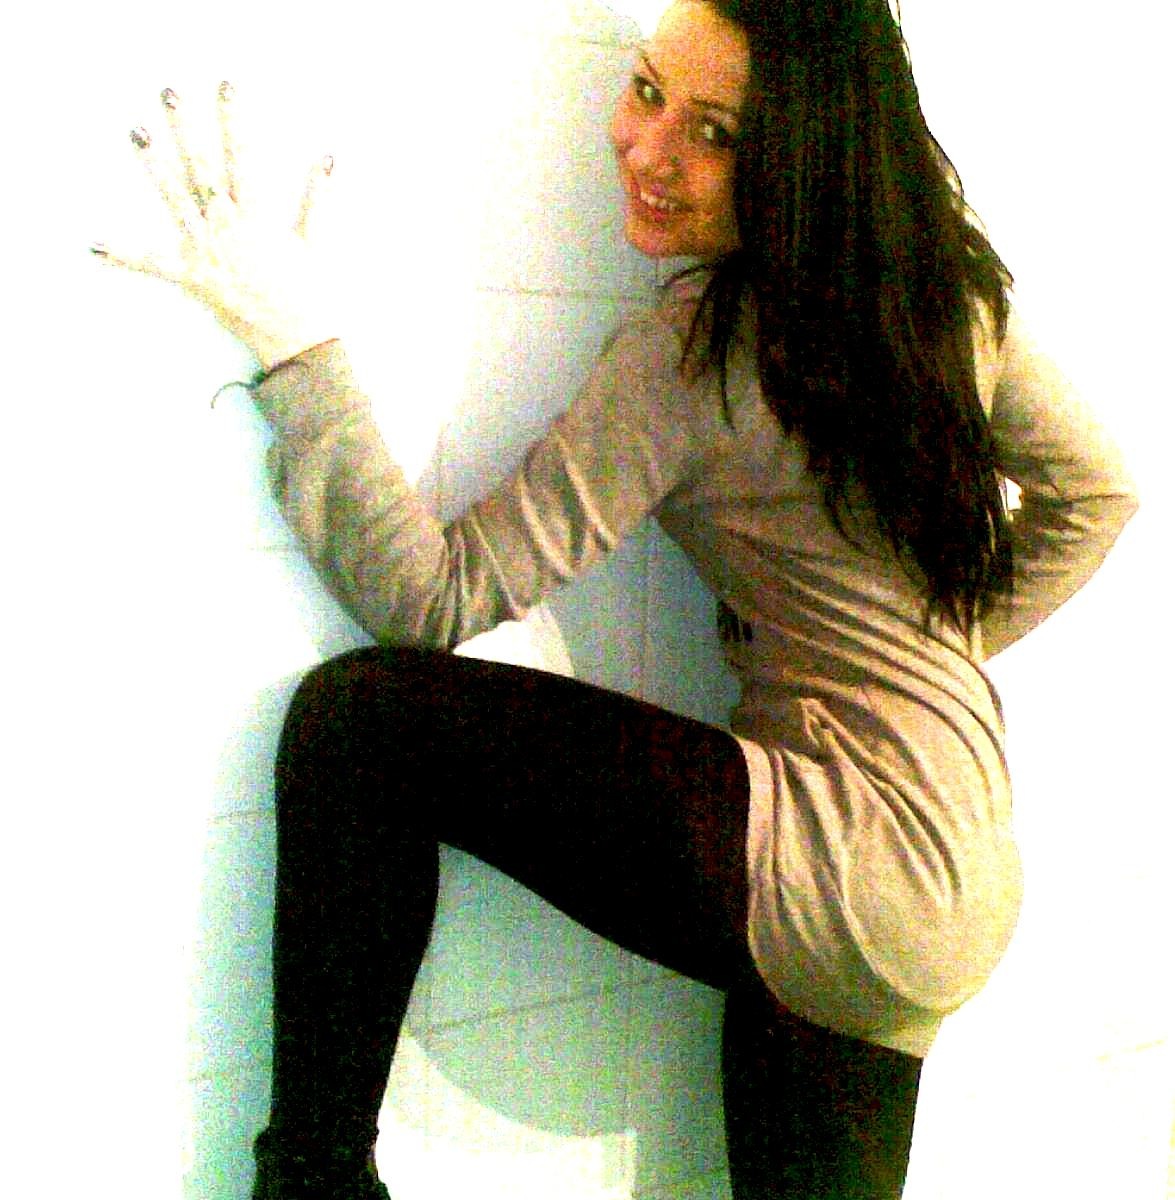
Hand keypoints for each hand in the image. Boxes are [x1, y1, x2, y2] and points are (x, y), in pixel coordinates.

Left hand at [93, 82, 341, 371]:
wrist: (298, 339)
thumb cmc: (310, 294)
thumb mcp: (315, 243)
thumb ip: (317, 199)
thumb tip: (327, 159)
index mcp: (257, 217)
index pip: (242, 157)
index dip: (233, 120)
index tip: (226, 87)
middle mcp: (226, 228)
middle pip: (201, 168)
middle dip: (186, 129)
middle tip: (170, 94)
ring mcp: (206, 251)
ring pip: (175, 199)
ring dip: (155, 164)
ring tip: (138, 131)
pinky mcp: (194, 278)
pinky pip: (154, 265)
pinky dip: (125, 255)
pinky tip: (95, 243)